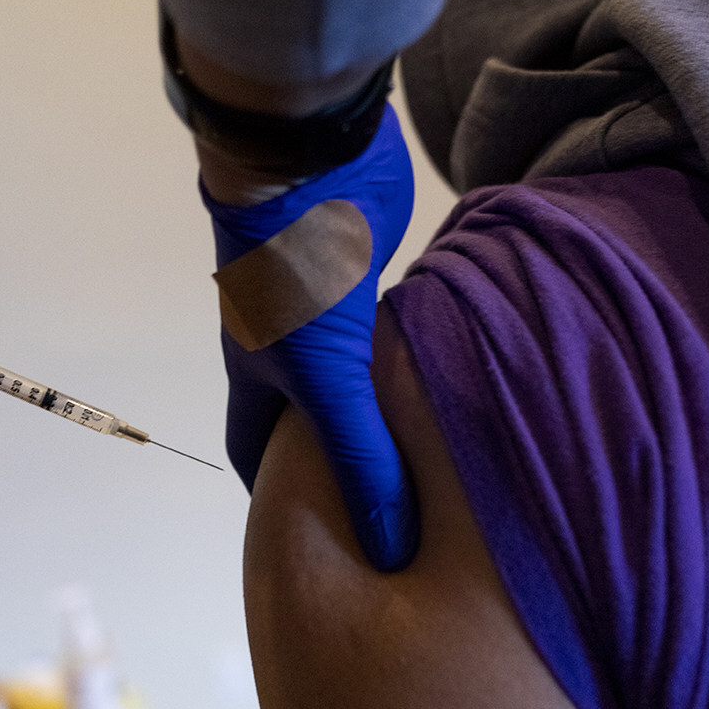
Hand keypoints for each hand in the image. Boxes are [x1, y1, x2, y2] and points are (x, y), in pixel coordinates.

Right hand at [205, 104, 417, 569]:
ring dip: (388, 405)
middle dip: (341, 459)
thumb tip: (391, 549)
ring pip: (358, 372)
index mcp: (260, 374)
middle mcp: (289, 345)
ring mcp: (329, 306)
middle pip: (310, 415)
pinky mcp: (370, 270)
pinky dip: (417, 355)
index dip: (275, 496)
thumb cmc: (292, 277)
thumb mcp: (327, 382)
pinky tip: (453, 376)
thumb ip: (361, 459)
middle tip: (391, 508)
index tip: (308, 540)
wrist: (306, 159)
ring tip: (435, 455)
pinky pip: (394, 328)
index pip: (255, 451)